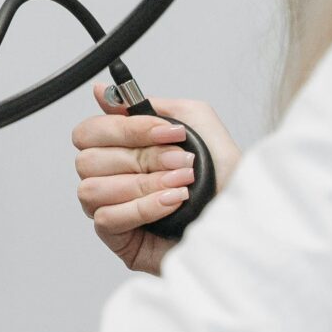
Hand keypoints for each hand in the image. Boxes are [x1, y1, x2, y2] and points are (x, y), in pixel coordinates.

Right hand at [72, 86, 240, 273]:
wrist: (245, 219)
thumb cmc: (224, 176)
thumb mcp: (195, 123)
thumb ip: (149, 104)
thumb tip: (101, 93)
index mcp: (120, 149)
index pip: (89, 132)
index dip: (124, 129)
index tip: (168, 131)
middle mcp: (109, 178)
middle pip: (87, 160)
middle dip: (141, 158)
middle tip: (180, 162)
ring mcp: (110, 208)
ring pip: (93, 189)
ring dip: (143, 183)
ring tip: (181, 184)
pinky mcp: (117, 239)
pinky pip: (106, 218)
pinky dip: (142, 208)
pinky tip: (171, 204)